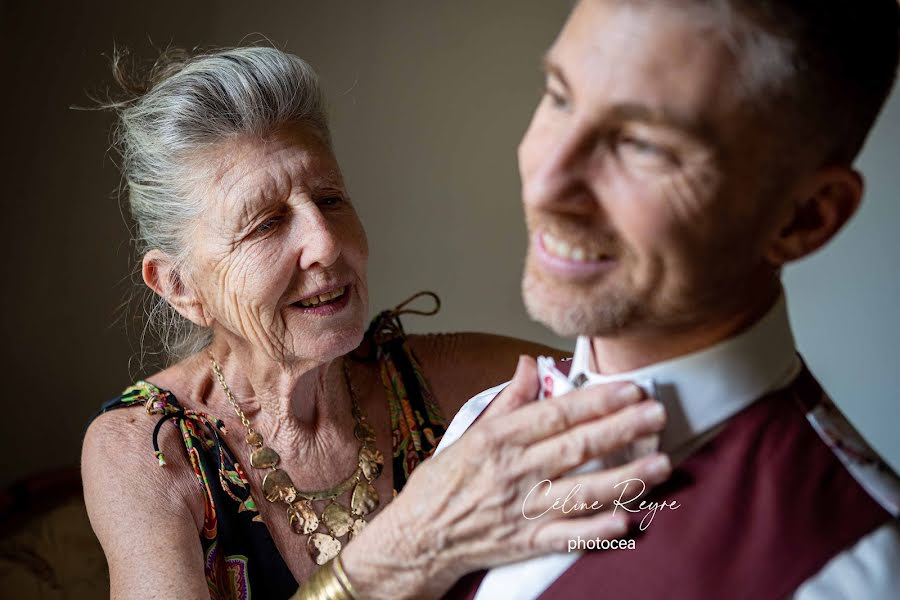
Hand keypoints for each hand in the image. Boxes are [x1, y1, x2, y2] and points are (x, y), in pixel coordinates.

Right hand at [341, 355, 669, 598]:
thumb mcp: (470, 432)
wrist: (419, 538)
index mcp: (499, 439)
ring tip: (661, 463)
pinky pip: (568, 537)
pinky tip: (626, 519)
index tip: (630, 389)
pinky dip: (597, 530)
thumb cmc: (444, 483)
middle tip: (657, 415)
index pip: (557, 414)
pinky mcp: (528, 541)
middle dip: (623, 429)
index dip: (597, 401)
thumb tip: (531, 363)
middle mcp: (515, 472)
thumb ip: (508, 400)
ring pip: (582, 491)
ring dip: (625, 477)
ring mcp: (523, 509)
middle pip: (577, 447)